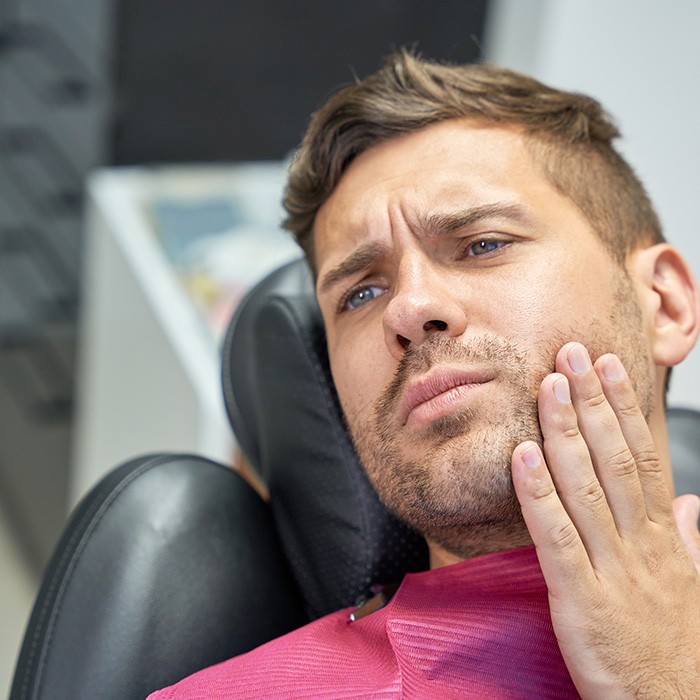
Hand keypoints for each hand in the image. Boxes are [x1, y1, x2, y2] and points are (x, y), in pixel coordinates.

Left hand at [511, 342, 699, 697]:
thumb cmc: (675, 650)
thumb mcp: (690, 588)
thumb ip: (688, 541)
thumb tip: (690, 504)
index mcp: (661, 537)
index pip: (643, 456)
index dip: (623, 407)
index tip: (608, 366)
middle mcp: (640, 543)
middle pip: (614, 457)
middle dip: (591, 402)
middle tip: (571, 353)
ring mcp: (611, 568)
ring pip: (586, 486)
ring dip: (564, 432)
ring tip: (548, 385)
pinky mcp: (581, 598)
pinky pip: (555, 536)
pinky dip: (538, 493)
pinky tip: (523, 456)